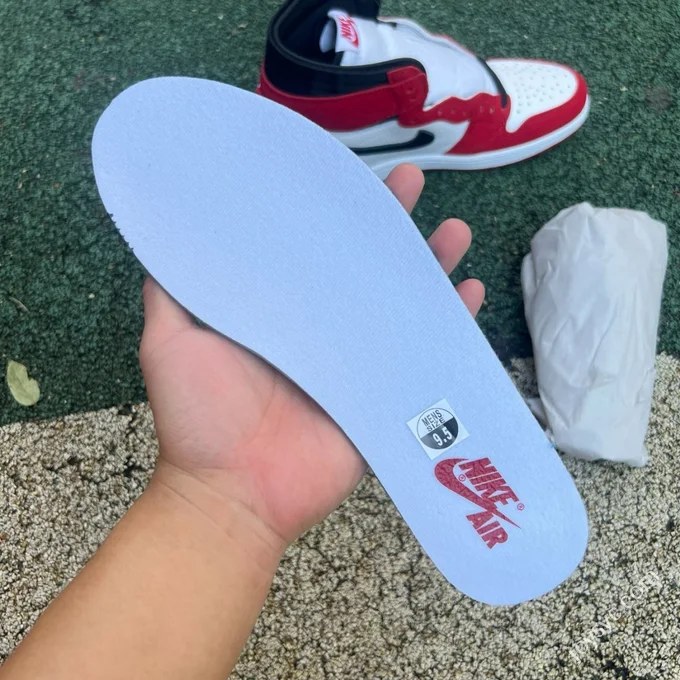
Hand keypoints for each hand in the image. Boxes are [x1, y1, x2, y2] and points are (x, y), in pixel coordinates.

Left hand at [140, 164, 484, 555]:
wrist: (232, 494)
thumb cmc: (197, 418)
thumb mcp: (170, 341)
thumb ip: (171, 291)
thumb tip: (167, 230)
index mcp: (278, 311)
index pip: (310, 248)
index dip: (331, 210)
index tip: (346, 172)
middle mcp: (319, 329)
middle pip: (363, 266)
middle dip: (389, 224)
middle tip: (411, 183)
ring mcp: (356, 362)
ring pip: (400, 303)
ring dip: (429, 265)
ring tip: (453, 231)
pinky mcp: (382, 397)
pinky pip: (424, 356)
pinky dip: (450, 327)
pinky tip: (468, 294)